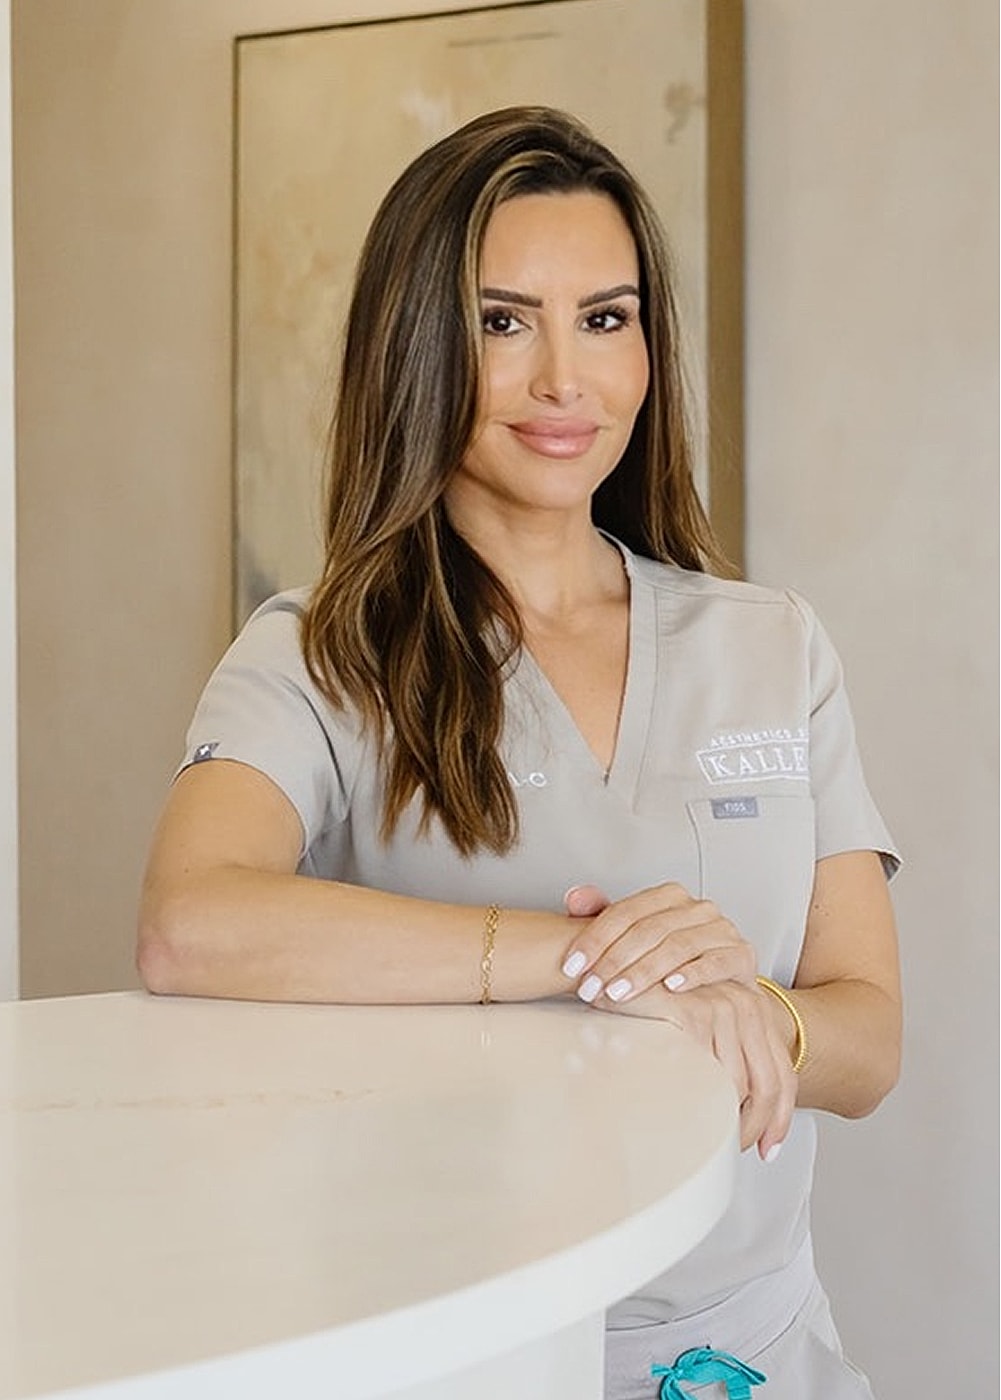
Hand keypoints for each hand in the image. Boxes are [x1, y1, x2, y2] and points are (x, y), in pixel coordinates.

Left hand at [560, 882, 756, 1005]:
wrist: (725, 980)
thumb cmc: (675, 958)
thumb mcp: (636, 937)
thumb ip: (603, 915)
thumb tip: (574, 897)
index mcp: (668, 896)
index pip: (625, 912)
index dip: (594, 938)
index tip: (573, 964)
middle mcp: (696, 908)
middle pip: (647, 930)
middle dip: (613, 961)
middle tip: (591, 986)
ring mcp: (721, 929)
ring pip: (677, 946)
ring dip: (643, 971)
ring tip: (618, 992)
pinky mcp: (741, 954)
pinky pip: (715, 961)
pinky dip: (692, 974)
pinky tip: (671, 987)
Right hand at [597, 978, 797, 1158]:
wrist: (613, 965)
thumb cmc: (649, 1001)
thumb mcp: (697, 1027)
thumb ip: (719, 1057)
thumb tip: (734, 1114)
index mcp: (753, 1010)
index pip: (781, 1074)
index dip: (780, 1118)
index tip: (767, 1150)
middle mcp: (745, 1003)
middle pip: (769, 1084)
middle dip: (755, 1127)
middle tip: (734, 1151)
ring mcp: (720, 1005)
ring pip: (737, 1084)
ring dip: (725, 1121)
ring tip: (707, 1141)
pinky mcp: (692, 1010)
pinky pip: (706, 1071)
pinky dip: (698, 1100)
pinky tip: (686, 1118)